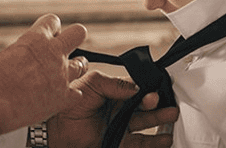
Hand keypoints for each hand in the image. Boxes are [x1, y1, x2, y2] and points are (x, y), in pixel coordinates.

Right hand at [0, 14, 87, 133]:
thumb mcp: (10, 52)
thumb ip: (29, 49)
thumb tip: (35, 50)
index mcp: (37, 39)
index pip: (54, 20)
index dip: (52, 28)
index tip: (49, 35)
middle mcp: (54, 53)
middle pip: (79, 32)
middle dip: (74, 38)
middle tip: (66, 47)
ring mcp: (62, 75)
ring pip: (82, 64)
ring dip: (74, 68)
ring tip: (62, 74)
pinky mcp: (65, 96)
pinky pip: (77, 92)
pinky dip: (69, 95)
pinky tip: (59, 96)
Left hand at [48, 70, 178, 147]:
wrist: (54, 129)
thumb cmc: (68, 103)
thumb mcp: (91, 84)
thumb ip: (114, 83)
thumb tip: (136, 87)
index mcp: (112, 93)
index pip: (135, 89)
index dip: (147, 89)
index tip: (155, 90)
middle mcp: (118, 109)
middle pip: (143, 106)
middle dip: (156, 104)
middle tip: (164, 103)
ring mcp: (119, 127)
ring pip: (144, 124)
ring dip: (159, 120)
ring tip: (171, 117)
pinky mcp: (118, 143)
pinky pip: (139, 144)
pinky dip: (153, 143)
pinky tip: (164, 140)